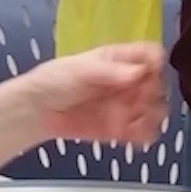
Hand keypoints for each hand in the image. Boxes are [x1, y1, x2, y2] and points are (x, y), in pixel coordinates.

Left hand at [21, 44, 167, 143]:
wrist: (34, 112)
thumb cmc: (53, 81)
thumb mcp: (80, 70)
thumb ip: (110, 72)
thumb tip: (137, 72)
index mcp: (119, 59)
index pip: (150, 56)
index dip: (154, 65)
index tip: (148, 76)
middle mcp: (126, 81)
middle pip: (156, 85)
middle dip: (152, 94)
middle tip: (138, 101)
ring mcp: (124, 105)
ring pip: (152, 109)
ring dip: (150, 116)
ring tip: (134, 120)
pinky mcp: (118, 128)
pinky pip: (140, 132)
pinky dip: (143, 135)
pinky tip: (137, 136)